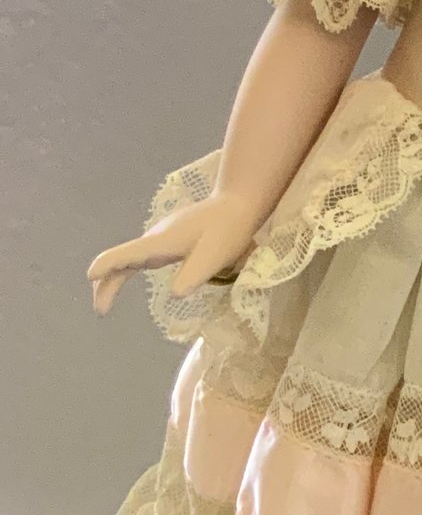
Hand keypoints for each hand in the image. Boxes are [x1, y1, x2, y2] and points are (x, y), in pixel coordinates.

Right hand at [85, 192, 263, 314]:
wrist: (237, 204)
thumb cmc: (228, 228)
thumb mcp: (215, 255)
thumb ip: (194, 274)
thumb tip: (174, 295)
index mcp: (161, 242)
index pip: (125, 254)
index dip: (106, 266)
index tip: (91, 277)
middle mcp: (153, 239)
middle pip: (119, 261)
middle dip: (105, 284)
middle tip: (101, 310)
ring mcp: (159, 238)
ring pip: (127, 260)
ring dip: (113, 279)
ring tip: (105, 304)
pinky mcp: (167, 240)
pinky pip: (139, 257)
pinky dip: (126, 271)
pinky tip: (126, 278)